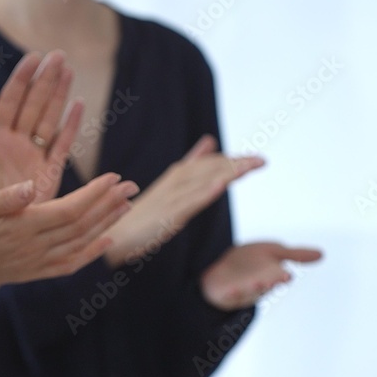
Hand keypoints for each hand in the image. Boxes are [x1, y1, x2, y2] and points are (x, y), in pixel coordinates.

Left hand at [0, 52, 81, 202]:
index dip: (22, 79)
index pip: (10, 101)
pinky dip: (70, 126)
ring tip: (69, 70)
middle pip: (34, 104)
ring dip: (59, 95)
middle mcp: (15, 144)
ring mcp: (32, 157)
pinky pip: (61, 145)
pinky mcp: (48, 173)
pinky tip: (78, 106)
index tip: (34, 57)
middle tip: (59, 56)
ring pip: (49, 119)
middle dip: (46, 80)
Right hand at [0, 173, 138, 288]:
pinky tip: (105, 242)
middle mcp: (33, 249)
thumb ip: (4, 198)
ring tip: (126, 207)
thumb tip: (30, 186)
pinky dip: (90, 253)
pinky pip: (68, 264)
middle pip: (82, 226)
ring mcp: (33, 264)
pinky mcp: (29, 272)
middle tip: (132, 186)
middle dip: (109, 204)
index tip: (114, 176)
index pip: (70, 210)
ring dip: (106, 224)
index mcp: (22, 227)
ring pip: (80, 244)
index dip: (95, 194)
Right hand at [103, 135, 264, 265]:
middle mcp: (175, 183)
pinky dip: (204, 194)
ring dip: (227, 174)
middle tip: (262, 162)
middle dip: (237, 165)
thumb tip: (209, 141)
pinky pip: (188, 204)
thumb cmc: (142, 214)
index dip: (233, 161)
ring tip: (250, 168)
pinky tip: (220, 187)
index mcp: (177, 176)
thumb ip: (192, 162)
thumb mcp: (170, 185)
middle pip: (210, 170)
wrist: (114, 236)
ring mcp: (171, 199)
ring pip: (203, 183)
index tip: (257, 160)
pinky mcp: (166, 217)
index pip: (210, 165)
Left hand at [200, 242, 322, 310]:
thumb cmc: (251, 262)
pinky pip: (229, 296)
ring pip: (249, 292)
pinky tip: (233, 290)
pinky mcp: (226, 293)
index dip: (280, 277)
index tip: (286, 275)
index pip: (277, 277)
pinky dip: (232, 294)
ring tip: (259, 283)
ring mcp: (242, 290)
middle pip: (264, 286)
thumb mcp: (273, 253)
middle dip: (269, 283)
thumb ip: (296, 255)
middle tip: (275, 280)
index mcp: (270, 275)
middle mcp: (258, 285)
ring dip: (254, 288)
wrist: (222, 271)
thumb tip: (322, 254)